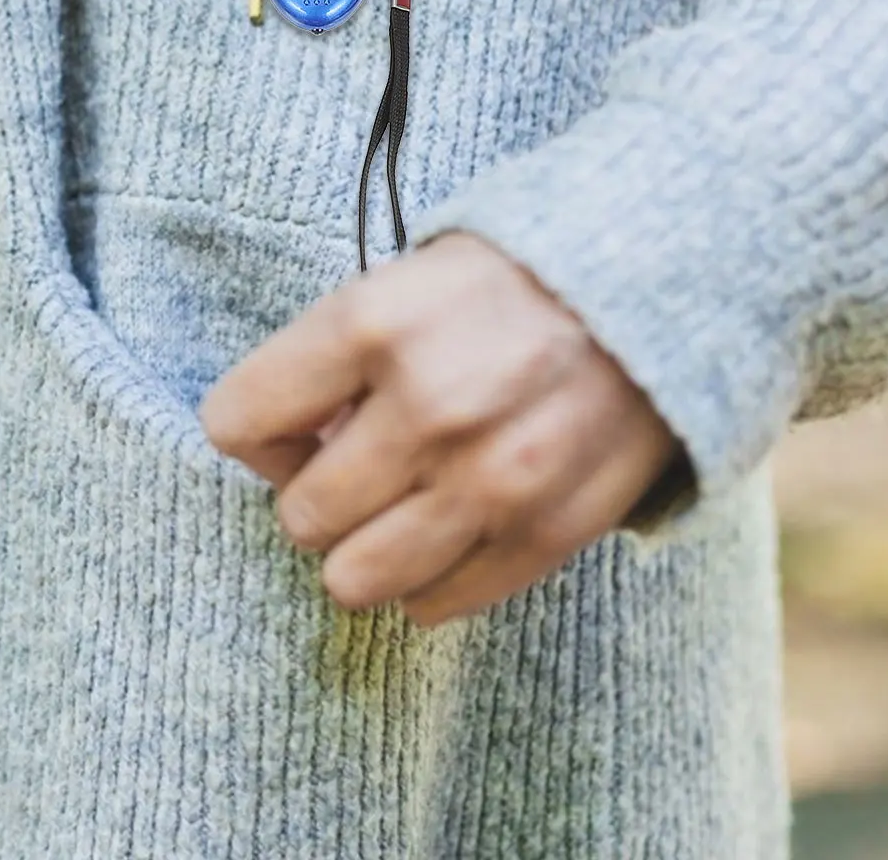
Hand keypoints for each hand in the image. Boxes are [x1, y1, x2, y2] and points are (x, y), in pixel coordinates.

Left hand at [199, 234, 679, 624]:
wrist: (651, 287)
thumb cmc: (500, 284)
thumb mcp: (396, 283)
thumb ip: (327, 365)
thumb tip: (283, 455)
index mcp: (371, 323)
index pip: (236, 420)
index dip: (252, 430)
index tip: (288, 424)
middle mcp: (427, 407)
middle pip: (297, 515)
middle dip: (310, 493)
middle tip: (350, 462)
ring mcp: (490, 479)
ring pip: (353, 579)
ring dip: (360, 546)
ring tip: (392, 502)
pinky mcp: (545, 533)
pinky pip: (435, 603)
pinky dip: (426, 577)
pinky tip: (447, 524)